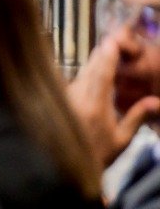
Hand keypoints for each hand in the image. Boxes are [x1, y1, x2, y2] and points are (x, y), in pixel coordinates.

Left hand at [67, 34, 159, 169]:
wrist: (63, 168)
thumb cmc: (97, 155)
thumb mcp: (122, 140)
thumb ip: (138, 117)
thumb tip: (156, 100)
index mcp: (94, 105)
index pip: (101, 72)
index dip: (108, 55)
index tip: (115, 41)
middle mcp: (76, 96)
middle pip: (89, 67)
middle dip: (102, 53)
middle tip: (115, 40)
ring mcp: (65, 97)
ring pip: (80, 72)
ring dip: (94, 62)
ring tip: (108, 51)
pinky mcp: (59, 99)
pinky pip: (74, 81)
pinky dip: (85, 73)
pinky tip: (94, 71)